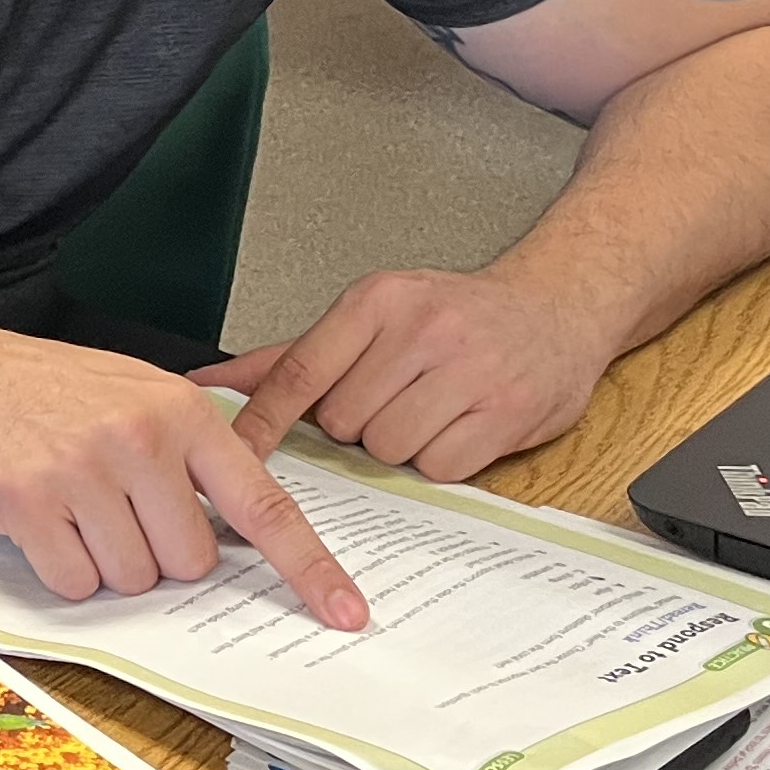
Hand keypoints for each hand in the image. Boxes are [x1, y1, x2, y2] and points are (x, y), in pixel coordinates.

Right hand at [0, 330, 366, 628]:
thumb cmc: (57, 393)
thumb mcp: (141, 394)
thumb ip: (198, 452)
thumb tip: (248, 531)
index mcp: (183, 413)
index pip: (263, 505)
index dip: (308, 567)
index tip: (346, 611)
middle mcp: (139, 437)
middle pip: (189, 562)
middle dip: (157, 553)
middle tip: (118, 509)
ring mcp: (83, 470)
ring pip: (132, 579)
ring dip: (106, 561)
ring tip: (75, 506)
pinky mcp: (31, 502)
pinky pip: (76, 583)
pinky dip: (62, 569)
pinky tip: (45, 521)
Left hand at [215, 266, 611, 484]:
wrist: (557, 306)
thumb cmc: (455, 316)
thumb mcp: (372, 316)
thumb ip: (291, 356)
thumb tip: (211, 382)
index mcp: (377, 301)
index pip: (300, 369)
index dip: (263, 418)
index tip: (235, 450)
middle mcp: (422, 330)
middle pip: (343, 420)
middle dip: (357, 426)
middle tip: (392, 400)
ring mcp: (469, 370)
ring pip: (388, 448)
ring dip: (399, 446)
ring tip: (427, 411)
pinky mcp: (507, 412)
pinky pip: (440, 468)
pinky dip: (440, 461)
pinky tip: (458, 429)